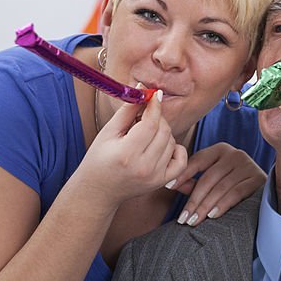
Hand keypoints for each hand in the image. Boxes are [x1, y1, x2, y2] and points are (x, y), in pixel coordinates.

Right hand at [85, 91, 187, 206]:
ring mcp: (155, 176)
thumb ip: (127, 111)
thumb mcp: (108, 132)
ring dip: (163, 133)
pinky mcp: (162, 182)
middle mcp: (144, 167)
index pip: (150, 123)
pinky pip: (181, 161)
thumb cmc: (99, 159)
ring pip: (172, 142)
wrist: (99, 190)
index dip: (154, 106)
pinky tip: (163, 146)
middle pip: (164, 131)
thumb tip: (142, 89)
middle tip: (143, 117)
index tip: (154, 94)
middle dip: (157, 118)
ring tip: (145, 135)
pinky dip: (176, 149)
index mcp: (127, 154)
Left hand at [167, 143, 266, 225]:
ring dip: (205, 206)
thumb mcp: (212, 181)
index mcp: (220, 150)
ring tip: (193, 221)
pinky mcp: (257, 179)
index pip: (198, 161)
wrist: (266, 191)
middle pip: (208, 178)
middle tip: (183, 218)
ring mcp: (247, 165)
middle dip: (194, 200)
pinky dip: (222, 205)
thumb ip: (193, 182)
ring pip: (220, 187)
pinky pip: (236, 193)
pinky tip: (212, 216)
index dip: (182, 174)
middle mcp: (235, 154)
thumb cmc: (232, 185)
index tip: (168, 187)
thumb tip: (172, 185)